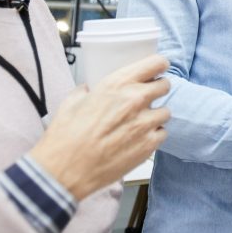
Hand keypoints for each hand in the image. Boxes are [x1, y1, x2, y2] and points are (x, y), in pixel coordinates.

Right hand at [30, 55, 171, 200]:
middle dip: (157, 90)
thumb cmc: (66, 136)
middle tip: (147, 98)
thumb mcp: (72, 102)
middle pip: (165, 85)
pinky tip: (139, 139)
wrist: (65, 169)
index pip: (156, 63)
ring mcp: (144, 123)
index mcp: (118, 83)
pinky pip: (162, 134)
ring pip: (165, 112)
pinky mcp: (148, 145)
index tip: (157, 70)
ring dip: (155, 116)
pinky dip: (153, 136)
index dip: (158, 66)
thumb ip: (86, 91)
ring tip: (139, 123)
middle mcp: (135, 100)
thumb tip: (88, 90)